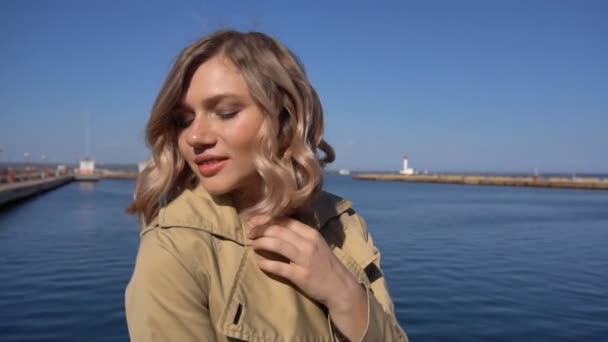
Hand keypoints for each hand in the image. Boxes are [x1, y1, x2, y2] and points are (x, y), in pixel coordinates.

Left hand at [247, 216, 363, 312]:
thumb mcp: (316, 244)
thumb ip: (299, 235)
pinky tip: (259, 263)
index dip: (267, 219)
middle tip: (249, 233)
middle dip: (260, 229)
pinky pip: (280, 267)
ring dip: (262, 242)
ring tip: (252, 244)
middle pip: (279, 230)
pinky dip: (267, 264)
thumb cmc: (325, 264)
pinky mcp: (301, 276)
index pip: (285, 220)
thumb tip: (274, 227)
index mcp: (311, 233)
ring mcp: (305, 259)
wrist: (340, 287)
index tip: (253, 221)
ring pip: (278, 245)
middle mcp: (308, 243)